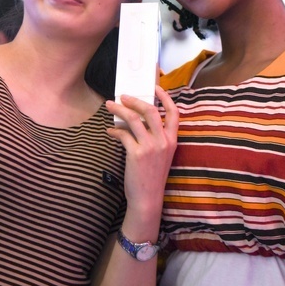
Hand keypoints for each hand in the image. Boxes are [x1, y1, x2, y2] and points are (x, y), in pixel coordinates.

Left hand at [105, 86, 178, 221]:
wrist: (148, 198)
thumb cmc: (152, 176)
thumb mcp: (162, 155)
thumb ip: (155, 138)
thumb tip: (138, 119)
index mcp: (172, 140)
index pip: (174, 113)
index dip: (165, 97)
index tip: (155, 87)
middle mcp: (163, 141)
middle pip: (150, 111)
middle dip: (135, 100)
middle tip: (123, 96)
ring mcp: (150, 147)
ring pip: (134, 118)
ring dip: (119, 109)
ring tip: (110, 105)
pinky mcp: (136, 154)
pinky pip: (123, 134)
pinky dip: (114, 131)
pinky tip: (109, 131)